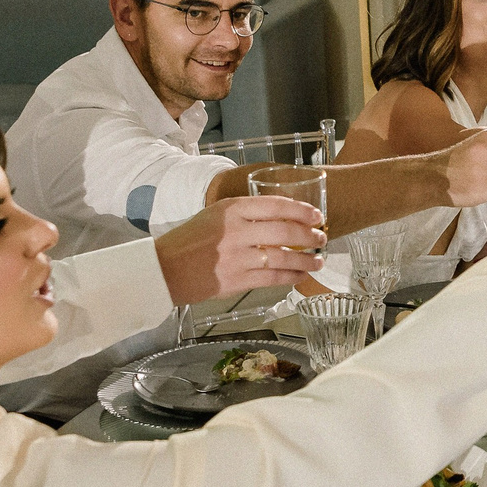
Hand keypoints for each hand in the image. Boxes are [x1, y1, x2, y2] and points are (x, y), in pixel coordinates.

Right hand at [156, 195, 324, 302]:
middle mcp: (236, 232)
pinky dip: (291, 277)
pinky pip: (273, 279)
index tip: (316, 215)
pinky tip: (300, 276)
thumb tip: (283, 218)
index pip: (276, 205)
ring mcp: (237, 258)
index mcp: (231, 209)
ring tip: (318, 261)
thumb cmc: (190, 240)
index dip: (301, 210)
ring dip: (306, 260)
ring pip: (284, 258)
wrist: (165, 269)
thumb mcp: (215, 215)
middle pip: (285, 232)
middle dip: (310, 236)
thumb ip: (245, 214)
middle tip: (321, 238)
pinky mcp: (237, 281)